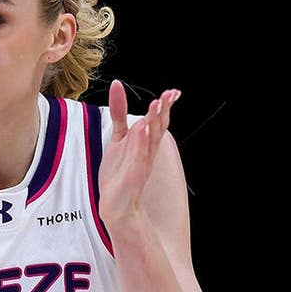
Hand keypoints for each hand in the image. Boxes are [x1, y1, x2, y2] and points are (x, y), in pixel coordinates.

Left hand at [98, 80, 179, 226]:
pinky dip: (140, 143)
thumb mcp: (118, 137)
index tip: (173, 92)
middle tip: (169, 94)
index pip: (158, 121)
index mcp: (145, 142)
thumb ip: (119, 113)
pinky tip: (141, 130)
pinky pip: (139, 157)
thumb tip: (117, 86)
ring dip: (154, 122)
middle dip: (164, 111)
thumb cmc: (119, 173)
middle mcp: (147, 151)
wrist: (117, 205)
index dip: (165, 107)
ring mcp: (141, 163)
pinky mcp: (133, 175)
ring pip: (151, 139)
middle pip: (159, 128)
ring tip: (156, 104)